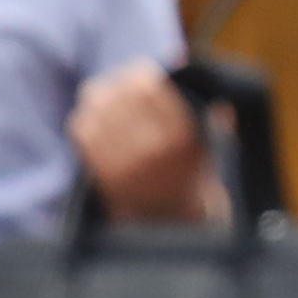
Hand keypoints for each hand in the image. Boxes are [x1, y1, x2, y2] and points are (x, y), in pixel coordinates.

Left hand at [74, 63, 225, 223]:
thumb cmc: (189, 177)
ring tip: (101, 99)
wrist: (169, 224)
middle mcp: (153, 147)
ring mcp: (127, 162)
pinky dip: (83, 121)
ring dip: (96, 100)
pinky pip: (82, 133)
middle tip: (116, 85)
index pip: (149, 86)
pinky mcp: (105, 175)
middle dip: (116, 83)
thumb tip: (214, 96)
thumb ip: (213, 122)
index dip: (139, 73)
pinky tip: (91, 121)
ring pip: (97, 110)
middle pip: (119, 94)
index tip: (138, 73)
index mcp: (181, 135)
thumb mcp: (209, 148)